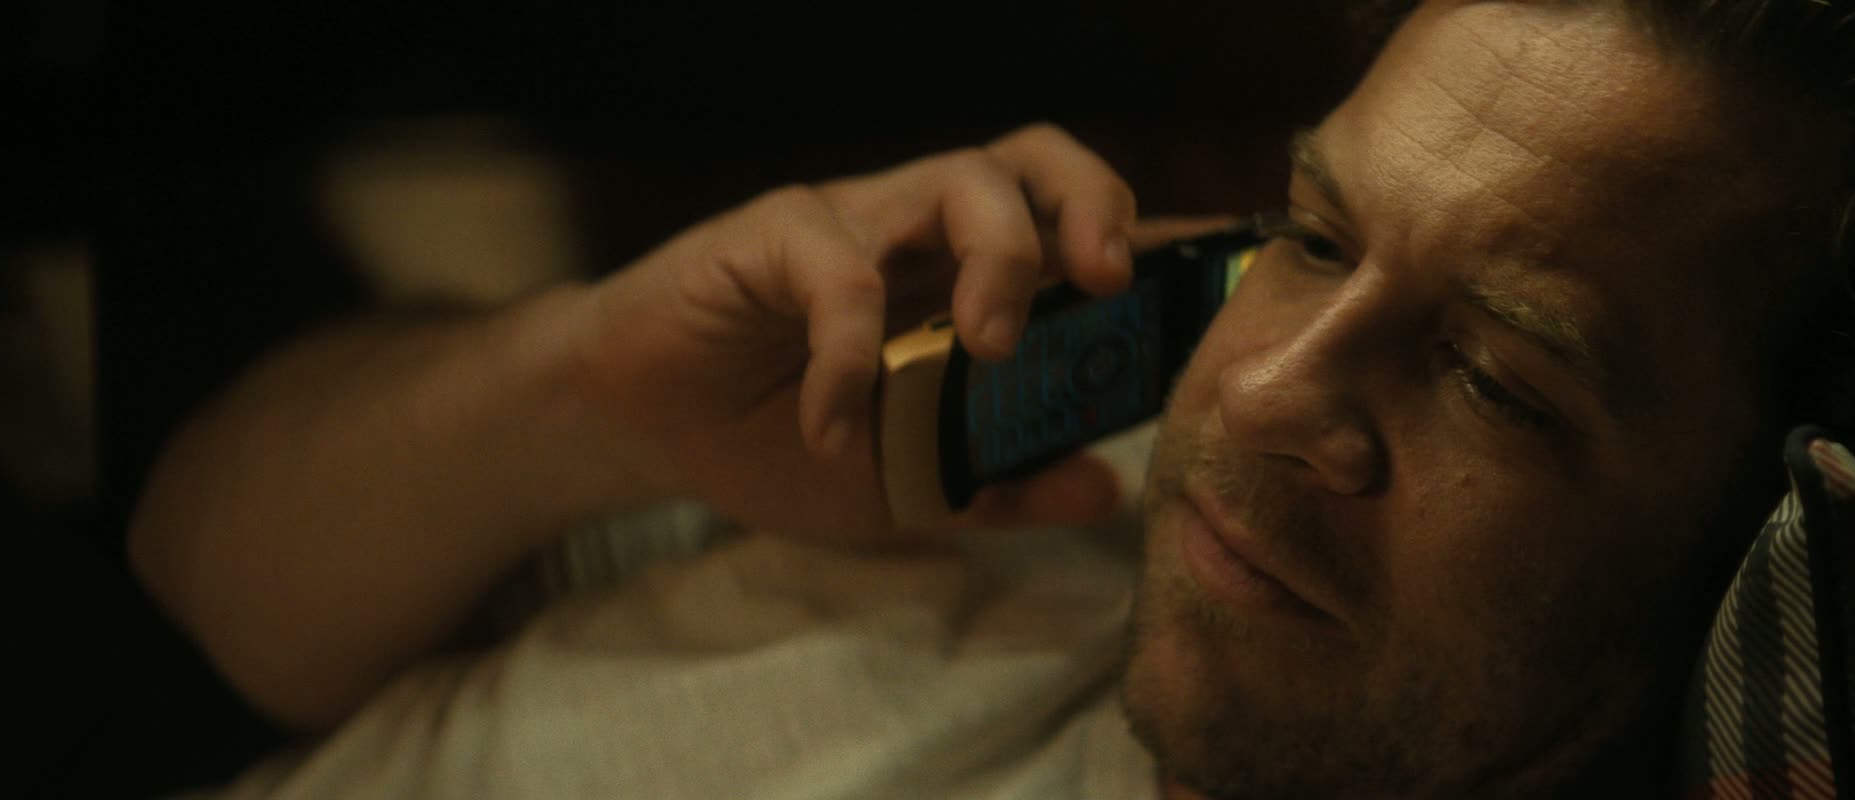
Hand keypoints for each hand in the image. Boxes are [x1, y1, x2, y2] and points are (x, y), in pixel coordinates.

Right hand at [570, 124, 1139, 542]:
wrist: (643, 430)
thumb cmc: (778, 440)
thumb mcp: (902, 488)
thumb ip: (998, 486)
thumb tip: (1106, 486)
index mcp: (966, 279)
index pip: (1072, 224)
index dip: (1145, 235)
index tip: (1211, 278)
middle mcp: (921, 234)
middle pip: (1034, 160)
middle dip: (1093, 204)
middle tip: (1106, 285)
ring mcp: (851, 224)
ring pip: (956, 180)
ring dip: (997, 258)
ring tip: (987, 350)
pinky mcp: (771, 236)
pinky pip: (836, 271)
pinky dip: (851, 356)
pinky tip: (832, 429)